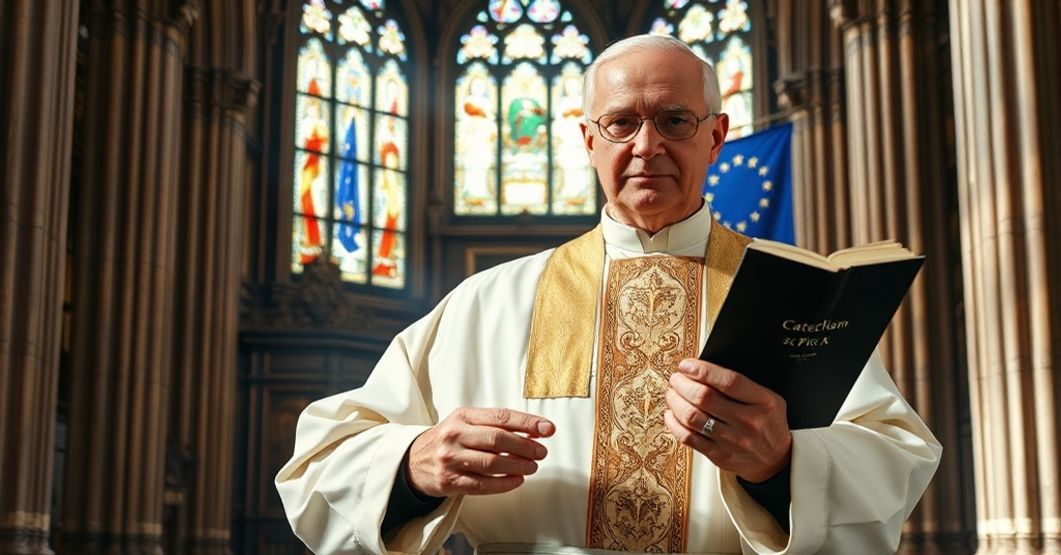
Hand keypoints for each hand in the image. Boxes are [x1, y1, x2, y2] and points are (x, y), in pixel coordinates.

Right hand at [407, 407, 554, 497]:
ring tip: (532, 466)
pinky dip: (504, 484)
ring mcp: (450, 459)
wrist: (414, 462)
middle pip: (498, 440)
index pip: (501, 417)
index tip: (548, 428)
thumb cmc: (449, 440)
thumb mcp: (467, 423)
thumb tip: (534, 430)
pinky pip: (482, 485)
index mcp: (463, 416)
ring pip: (492, 463)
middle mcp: (455, 435)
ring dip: (518, 466)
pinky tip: (517, 481)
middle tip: (541, 452)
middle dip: (525, 446)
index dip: (528, 423)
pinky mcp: (449, 481)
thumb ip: (496, 425)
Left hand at [664, 359, 791, 482]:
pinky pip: (688, 437)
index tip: (687, 365)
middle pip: (704, 398)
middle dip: (683, 384)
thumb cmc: (767, 423)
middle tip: (676, 378)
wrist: (774, 460)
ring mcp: (732, 441)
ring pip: (692, 417)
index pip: (729, 382)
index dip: (703, 371)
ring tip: (672, 393)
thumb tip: (704, 369)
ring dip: (675, 401)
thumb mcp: (768, 398)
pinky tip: (672, 413)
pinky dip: (674, 423)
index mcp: (763, 403)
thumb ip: (743, 384)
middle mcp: (748, 422)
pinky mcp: (719, 455)